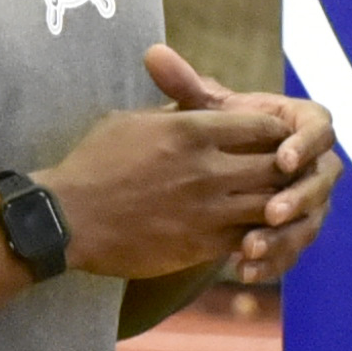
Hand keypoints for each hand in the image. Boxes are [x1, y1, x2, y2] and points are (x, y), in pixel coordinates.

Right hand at [41, 46, 334, 282]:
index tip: (273, 138)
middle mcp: (207, 169)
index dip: (276, 132)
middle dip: (285, 167)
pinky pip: (249, 238)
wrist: (65, 219)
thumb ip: (171, 113)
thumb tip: (192, 105)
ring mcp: (207, 209)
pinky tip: (254, 231)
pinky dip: (258, 235)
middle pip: (276, 165)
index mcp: (191, 130)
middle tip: (285, 171)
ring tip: (275, 202)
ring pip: (270, 204)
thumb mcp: (130, 121)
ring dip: (277, 203)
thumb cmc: (91, 164)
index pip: (263, 126)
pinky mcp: (200, 244)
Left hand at [151, 51, 343, 285]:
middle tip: (272, 211)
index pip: (320, 129)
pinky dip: (272, 262)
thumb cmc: (211, 132)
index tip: (283, 158)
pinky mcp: (294, 231)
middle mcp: (315, 163)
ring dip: (284, 238)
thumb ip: (185, 86)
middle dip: (298, 198)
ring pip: (309, 222)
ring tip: (251, 248)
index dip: (307, 144)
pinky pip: (291, 250)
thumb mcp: (199, 113)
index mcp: (301, 125)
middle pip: (321, 181)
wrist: (207, 172)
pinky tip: (243, 271)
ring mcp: (309, 200)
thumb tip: (154, 53)